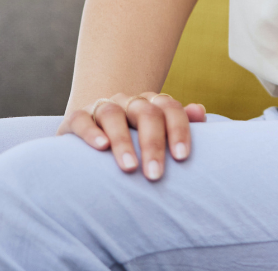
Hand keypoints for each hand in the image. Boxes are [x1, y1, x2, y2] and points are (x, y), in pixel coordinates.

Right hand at [57, 92, 206, 180]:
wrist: (94, 138)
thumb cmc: (136, 143)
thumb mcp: (159, 135)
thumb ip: (181, 123)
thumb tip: (200, 111)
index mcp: (152, 104)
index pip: (170, 109)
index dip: (178, 130)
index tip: (181, 158)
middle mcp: (129, 102)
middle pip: (146, 112)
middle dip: (153, 144)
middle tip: (155, 175)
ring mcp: (102, 107)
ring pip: (113, 114)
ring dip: (123, 141)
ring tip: (129, 167)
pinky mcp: (77, 117)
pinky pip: (82, 119)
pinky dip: (91, 132)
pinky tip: (101, 147)